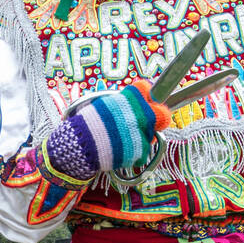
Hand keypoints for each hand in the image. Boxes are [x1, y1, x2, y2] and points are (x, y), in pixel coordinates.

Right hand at [42, 80, 169, 182]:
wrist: (81, 145)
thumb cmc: (89, 124)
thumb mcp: (104, 104)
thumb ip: (121, 101)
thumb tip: (126, 95)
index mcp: (131, 99)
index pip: (149, 90)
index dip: (146, 96)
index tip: (144, 101)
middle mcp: (140, 114)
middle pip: (163, 114)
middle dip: (157, 118)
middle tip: (146, 122)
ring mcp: (142, 133)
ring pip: (152, 134)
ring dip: (142, 136)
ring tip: (125, 139)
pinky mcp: (140, 150)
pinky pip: (143, 150)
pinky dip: (135, 152)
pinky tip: (122, 150)